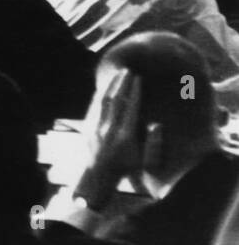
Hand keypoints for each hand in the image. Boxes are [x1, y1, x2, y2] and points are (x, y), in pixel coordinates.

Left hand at [74, 68, 145, 210]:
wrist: (99, 174)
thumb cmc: (126, 167)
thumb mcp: (145, 161)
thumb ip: (153, 144)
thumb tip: (157, 125)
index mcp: (125, 135)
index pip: (130, 108)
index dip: (134, 92)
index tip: (138, 79)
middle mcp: (109, 128)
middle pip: (116, 101)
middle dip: (122, 84)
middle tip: (128, 70)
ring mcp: (96, 126)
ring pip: (103, 101)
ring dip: (110, 86)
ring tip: (117, 74)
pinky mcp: (88, 126)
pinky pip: (95, 106)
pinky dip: (100, 94)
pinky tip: (105, 86)